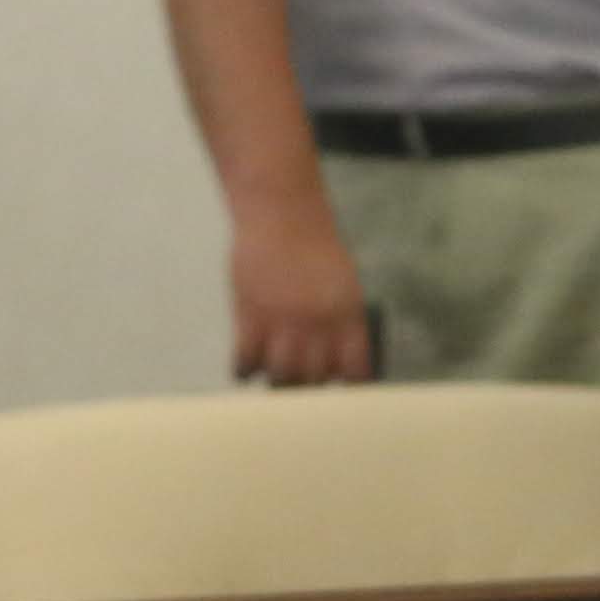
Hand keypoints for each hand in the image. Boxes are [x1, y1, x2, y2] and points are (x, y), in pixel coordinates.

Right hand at [230, 209, 377, 385]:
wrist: (281, 213)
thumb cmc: (314, 245)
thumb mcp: (344, 283)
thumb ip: (343, 323)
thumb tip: (337, 363)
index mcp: (348, 316)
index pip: (355, 372)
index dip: (347, 384)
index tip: (339, 387)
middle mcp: (318, 324)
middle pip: (315, 380)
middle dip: (309, 385)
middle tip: (301, 380)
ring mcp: (283, 322)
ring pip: (282, 377)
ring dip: (278, 380)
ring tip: (275, 373)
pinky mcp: (250, 317)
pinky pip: (246, 361)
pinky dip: (244, 369)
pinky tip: (246, 366)